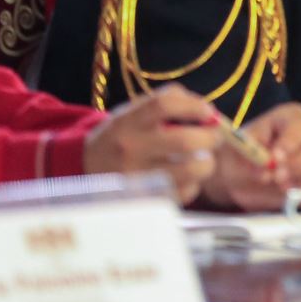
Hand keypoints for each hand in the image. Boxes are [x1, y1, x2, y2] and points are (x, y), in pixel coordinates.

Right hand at [82, 85, 221, 203]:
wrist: (87, 167)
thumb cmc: (123, 135)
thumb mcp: (134, 111)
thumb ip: (169, 101)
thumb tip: (207, 112)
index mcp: (128, 122)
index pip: (163, 105)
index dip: (193, 105)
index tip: (206, 111)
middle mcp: (131, 149)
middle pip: (185, 141)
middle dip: (211, 138)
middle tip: (213, 137)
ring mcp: (138, 177)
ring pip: (192, 169)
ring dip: (206, 162)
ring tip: (202, 158)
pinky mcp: (146, 200)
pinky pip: (186, 192)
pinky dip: (194, 183)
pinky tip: (185, 177)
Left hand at [202, 103, 300, 211]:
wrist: (240, 179)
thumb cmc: (241, 158)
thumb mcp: (237, 150)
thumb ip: (251, 153)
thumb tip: (266, 168)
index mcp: (290, 117)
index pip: (299, 125)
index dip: (290, 142)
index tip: (275, 159)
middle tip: (279, 179)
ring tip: (286, 190)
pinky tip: (298, 196)